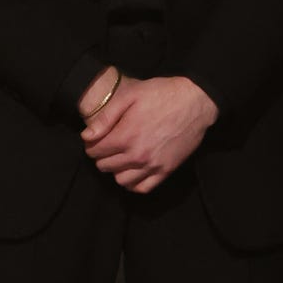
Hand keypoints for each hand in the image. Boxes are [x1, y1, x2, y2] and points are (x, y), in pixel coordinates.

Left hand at [80, 75, 218, 192]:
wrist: (195, 101)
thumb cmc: (162, 94)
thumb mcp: (130, 95)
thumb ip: (106, 117)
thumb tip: (86, 136)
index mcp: (126, 135)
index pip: (94, 151)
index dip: (92, 144)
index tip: (96, 138)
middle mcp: (137, 155)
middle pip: (105, 166)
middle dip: (102, 156)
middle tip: (108, 145)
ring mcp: (153, 165)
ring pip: (121, 180)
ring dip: (116, 170)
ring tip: (121, 157)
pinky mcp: (167, 170)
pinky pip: (143, 188)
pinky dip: (134, 183)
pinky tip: (134, 171)